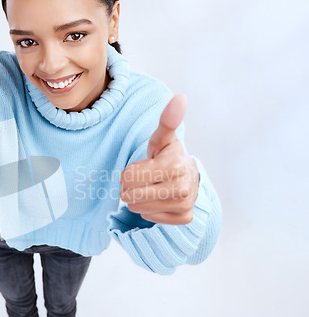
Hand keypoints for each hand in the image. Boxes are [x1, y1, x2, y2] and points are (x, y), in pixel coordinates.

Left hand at [119, 94, 198, 224]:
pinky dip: (150, 210)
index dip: (128, 172)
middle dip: (130, 187)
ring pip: (137, 208)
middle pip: (130, 195)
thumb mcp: (163, 138)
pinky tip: (160, 199)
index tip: (143, 167)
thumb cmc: (168, 155)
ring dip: (138, 199)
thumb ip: (167, 121)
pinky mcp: (184, 218)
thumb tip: (180, 97)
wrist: (189, 177)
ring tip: (150, 188)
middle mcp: (182, 187)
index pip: (127, 177)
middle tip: (144, 179)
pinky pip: (149, 218)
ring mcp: (184, 204)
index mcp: (174, 165)